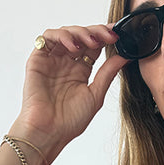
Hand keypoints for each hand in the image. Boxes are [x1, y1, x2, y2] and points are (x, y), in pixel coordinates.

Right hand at [11, 24, 128, 164]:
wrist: (49, 132)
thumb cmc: (70, 121)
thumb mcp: (96, 94)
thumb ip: (109, 72)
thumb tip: (126, 55)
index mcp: (81, 72)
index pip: (94, 46)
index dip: (106, 37)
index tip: (119, 34)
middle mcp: (66, 63)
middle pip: (82, 36)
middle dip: (96, 31)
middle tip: (109, 35)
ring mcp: (52, 60)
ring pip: (66, 33)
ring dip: (80, 32)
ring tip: (92, 42)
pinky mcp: (38, 59)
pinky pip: (47, 37)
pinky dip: (62, 36)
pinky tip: (73, 47)